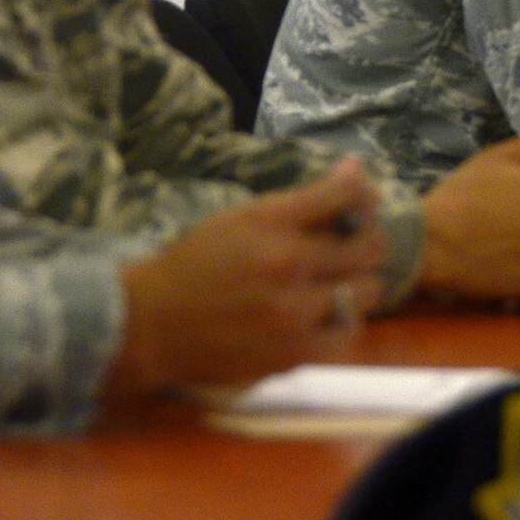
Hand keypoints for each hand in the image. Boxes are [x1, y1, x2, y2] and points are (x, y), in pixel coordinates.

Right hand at [106, 158, 386, 397]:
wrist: (150, 325)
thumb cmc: (195, 264)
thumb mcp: (241, 218)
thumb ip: (301, 199)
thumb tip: (355, 166)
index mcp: (271, 221)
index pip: (346, 193)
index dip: (365, 193)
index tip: (364, 202)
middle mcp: (287, 263)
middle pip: (370, 245)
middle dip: (368, 241)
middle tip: (355, 246)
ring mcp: (294, 312)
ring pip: (368, 290)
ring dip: (360, 283)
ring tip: (340, 283)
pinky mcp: (293, 353)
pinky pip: (349, 334)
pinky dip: (344, 323)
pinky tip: (326, 316)